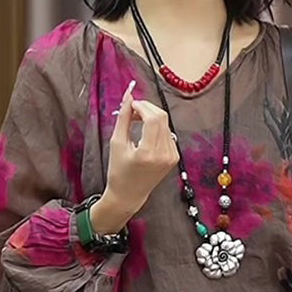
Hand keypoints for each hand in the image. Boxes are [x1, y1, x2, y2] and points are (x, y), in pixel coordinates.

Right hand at [90, 83, 179, 234]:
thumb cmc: (119, 171)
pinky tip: (144, 133)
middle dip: (146, 108)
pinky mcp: (174, 157)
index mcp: (149, 153)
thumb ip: (123, 117)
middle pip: (161, 117)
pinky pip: (167, 133)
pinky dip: (156, 128)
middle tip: (132, 111)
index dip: (141, 106)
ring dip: (151, 117)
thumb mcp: (117, 143)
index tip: (130, 105)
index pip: (153, 118)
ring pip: (165, 123)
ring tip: (135, 122)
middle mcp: (164, 155)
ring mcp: (171, 156)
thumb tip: (128, 96)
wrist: (129, 195)